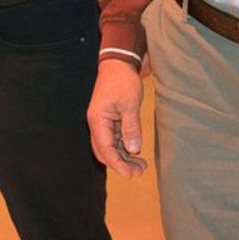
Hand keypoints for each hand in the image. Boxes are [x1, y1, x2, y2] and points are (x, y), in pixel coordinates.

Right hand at [87, 57, 147, 176]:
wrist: (118, 64)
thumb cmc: (122, 81)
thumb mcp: (130, 105)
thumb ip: (131, 128)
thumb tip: (133, 150)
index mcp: (98, 120)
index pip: (105, 148)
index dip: (117, 164)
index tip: (130, 175)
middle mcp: (97, 123)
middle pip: (104, 151)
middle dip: (120, 164)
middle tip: (139, 172)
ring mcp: (103, 122)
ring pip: (110, 147)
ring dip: (123, 157)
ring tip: (141, 165)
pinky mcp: (110, 120)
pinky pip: (114, 139)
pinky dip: (124, 148)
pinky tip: (136, 153)